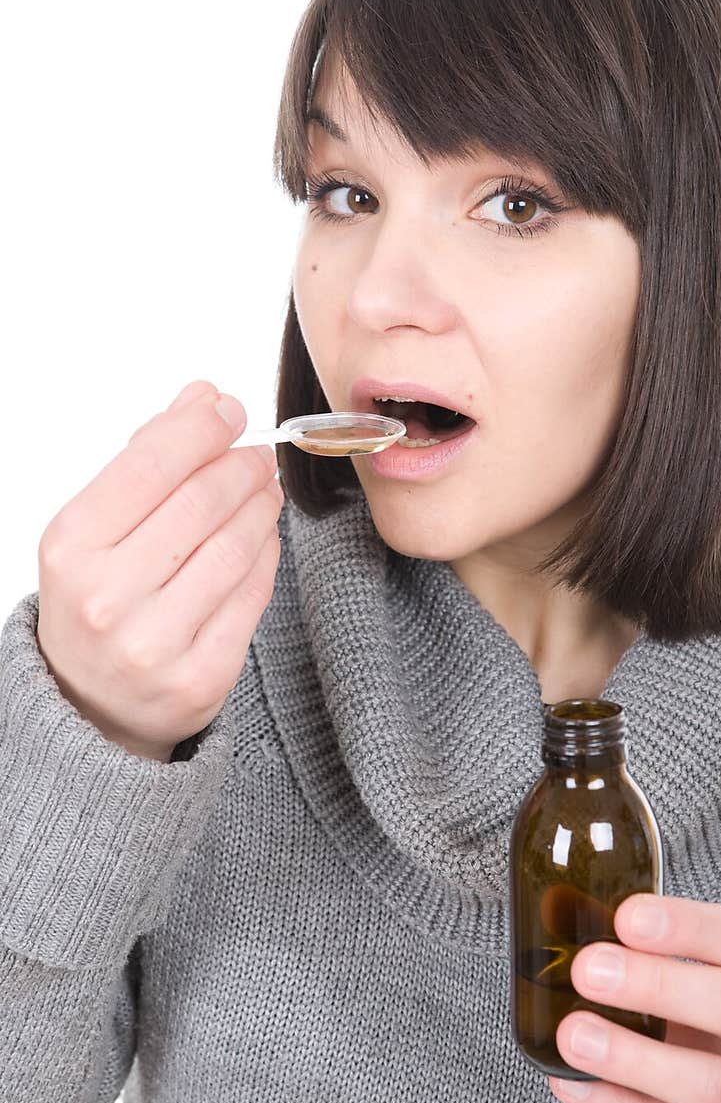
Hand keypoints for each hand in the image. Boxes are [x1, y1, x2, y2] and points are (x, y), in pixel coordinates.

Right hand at [36, 380, 283, 761]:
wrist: (90, 705)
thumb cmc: (97, 599)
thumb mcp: (94, 529)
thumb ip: (146, 460)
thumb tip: (203, 397)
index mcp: (72, 549)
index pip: (150, 466)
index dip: (201, 429)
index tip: (230, 410)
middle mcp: (107, 598)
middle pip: (200, 504)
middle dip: (240, 466)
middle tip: (258, 454)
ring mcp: (155, 644)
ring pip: (235, 549)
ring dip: (261, 507)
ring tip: (266, 488)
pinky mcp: (201, 678)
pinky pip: (253, 597)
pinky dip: (266, 556)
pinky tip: (264, 536)